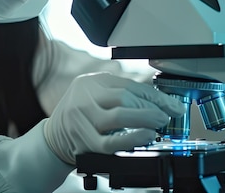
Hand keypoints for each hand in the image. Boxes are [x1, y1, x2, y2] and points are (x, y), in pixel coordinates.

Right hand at [43, 72, 185, 164]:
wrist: (53, 138)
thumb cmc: (80, 116)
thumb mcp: (95, 96)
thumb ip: (119, 95)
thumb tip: (159, 103)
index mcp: (89, 82)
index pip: (128, 85)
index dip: (155, 96)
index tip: (172, 105)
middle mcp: (83, 96)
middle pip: (123, 97)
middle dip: (151, 108)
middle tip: (166, 116)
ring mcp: (81, 118)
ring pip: (118, 116)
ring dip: (144, 121)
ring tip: (158, 125)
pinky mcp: (82, 141)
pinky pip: (110, 141)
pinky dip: (131, 139)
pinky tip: (144, 137)